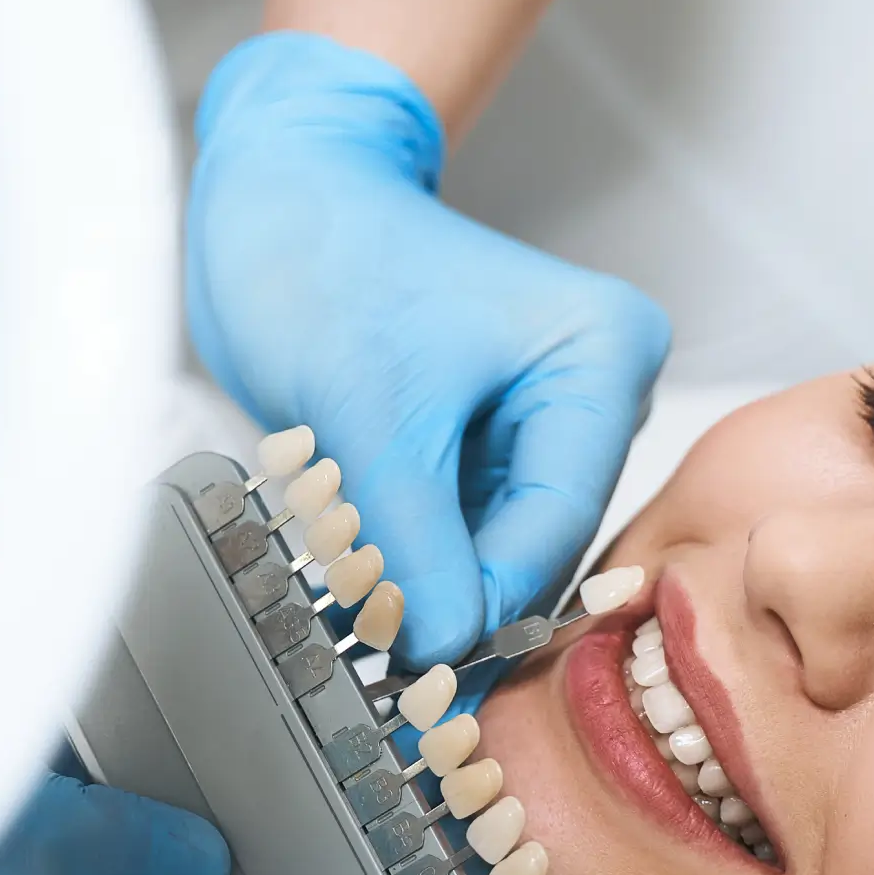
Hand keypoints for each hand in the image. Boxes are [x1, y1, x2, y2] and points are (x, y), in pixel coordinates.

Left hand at [186, 31, 670, 669]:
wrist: (272, 199)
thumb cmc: (323, 253)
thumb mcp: (368, 408)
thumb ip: (411, 537)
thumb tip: (440, 643)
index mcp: (601, 354)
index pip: (561, 512)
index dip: (491, 596)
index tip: (428, 665)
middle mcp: (595, 391)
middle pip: (541, 537)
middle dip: (463, 597)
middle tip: (401, 675)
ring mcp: (548, 422)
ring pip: (502, 545)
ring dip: (434, 588)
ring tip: (370, 632)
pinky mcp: (497, 445)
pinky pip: (468, 529)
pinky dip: (417, 563)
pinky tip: (370, 595)